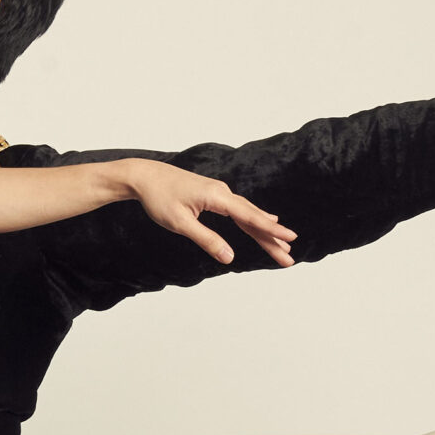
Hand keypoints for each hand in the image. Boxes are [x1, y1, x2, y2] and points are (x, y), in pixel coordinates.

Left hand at [123, 162, 295, 267]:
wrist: (144, 176)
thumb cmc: (159, 198)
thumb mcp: (180, 223)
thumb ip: (206, 240)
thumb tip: (229, 258)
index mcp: (217, 197)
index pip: (250, 217)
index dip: (270, 231)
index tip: (289, 239)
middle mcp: (223, 193)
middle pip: (254, 218)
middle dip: (272, 238)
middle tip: (289, 257)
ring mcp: (219, 193)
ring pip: (248, 215)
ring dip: (264, 231)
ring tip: (283, 245)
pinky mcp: (213, 196)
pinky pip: (238, 211)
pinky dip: (253, 221)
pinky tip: (264, 223)